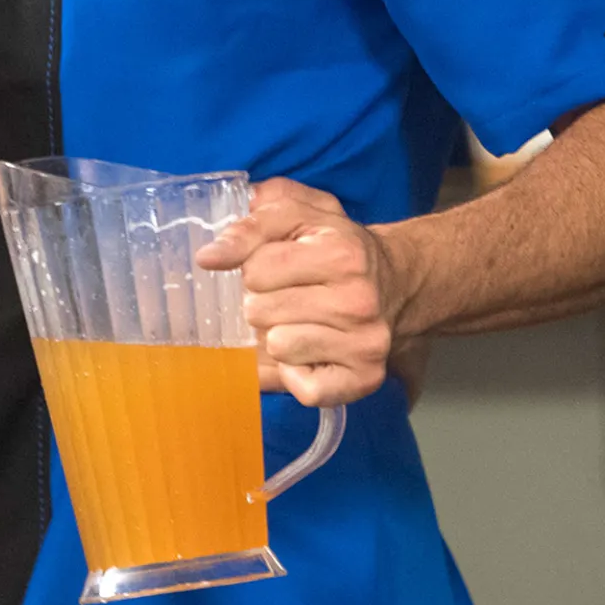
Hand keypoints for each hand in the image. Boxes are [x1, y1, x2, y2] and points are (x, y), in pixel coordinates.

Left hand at [197, 178, 410, 406]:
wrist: (395, 281)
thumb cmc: (335, 246)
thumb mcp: (297, 216)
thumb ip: (250, 225)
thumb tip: (209, 257)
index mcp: (342, 254)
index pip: (256, 269)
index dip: (255, 267)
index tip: (276, 265)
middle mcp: (358, 301)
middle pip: (259, 311)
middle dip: (262, 302)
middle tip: (288, 295)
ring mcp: (365, 344)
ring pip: (277, 347)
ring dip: (276, 337)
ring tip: (299, 322)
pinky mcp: (365, 379)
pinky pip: (302, 389)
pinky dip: (295, 374)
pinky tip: (309, 352)